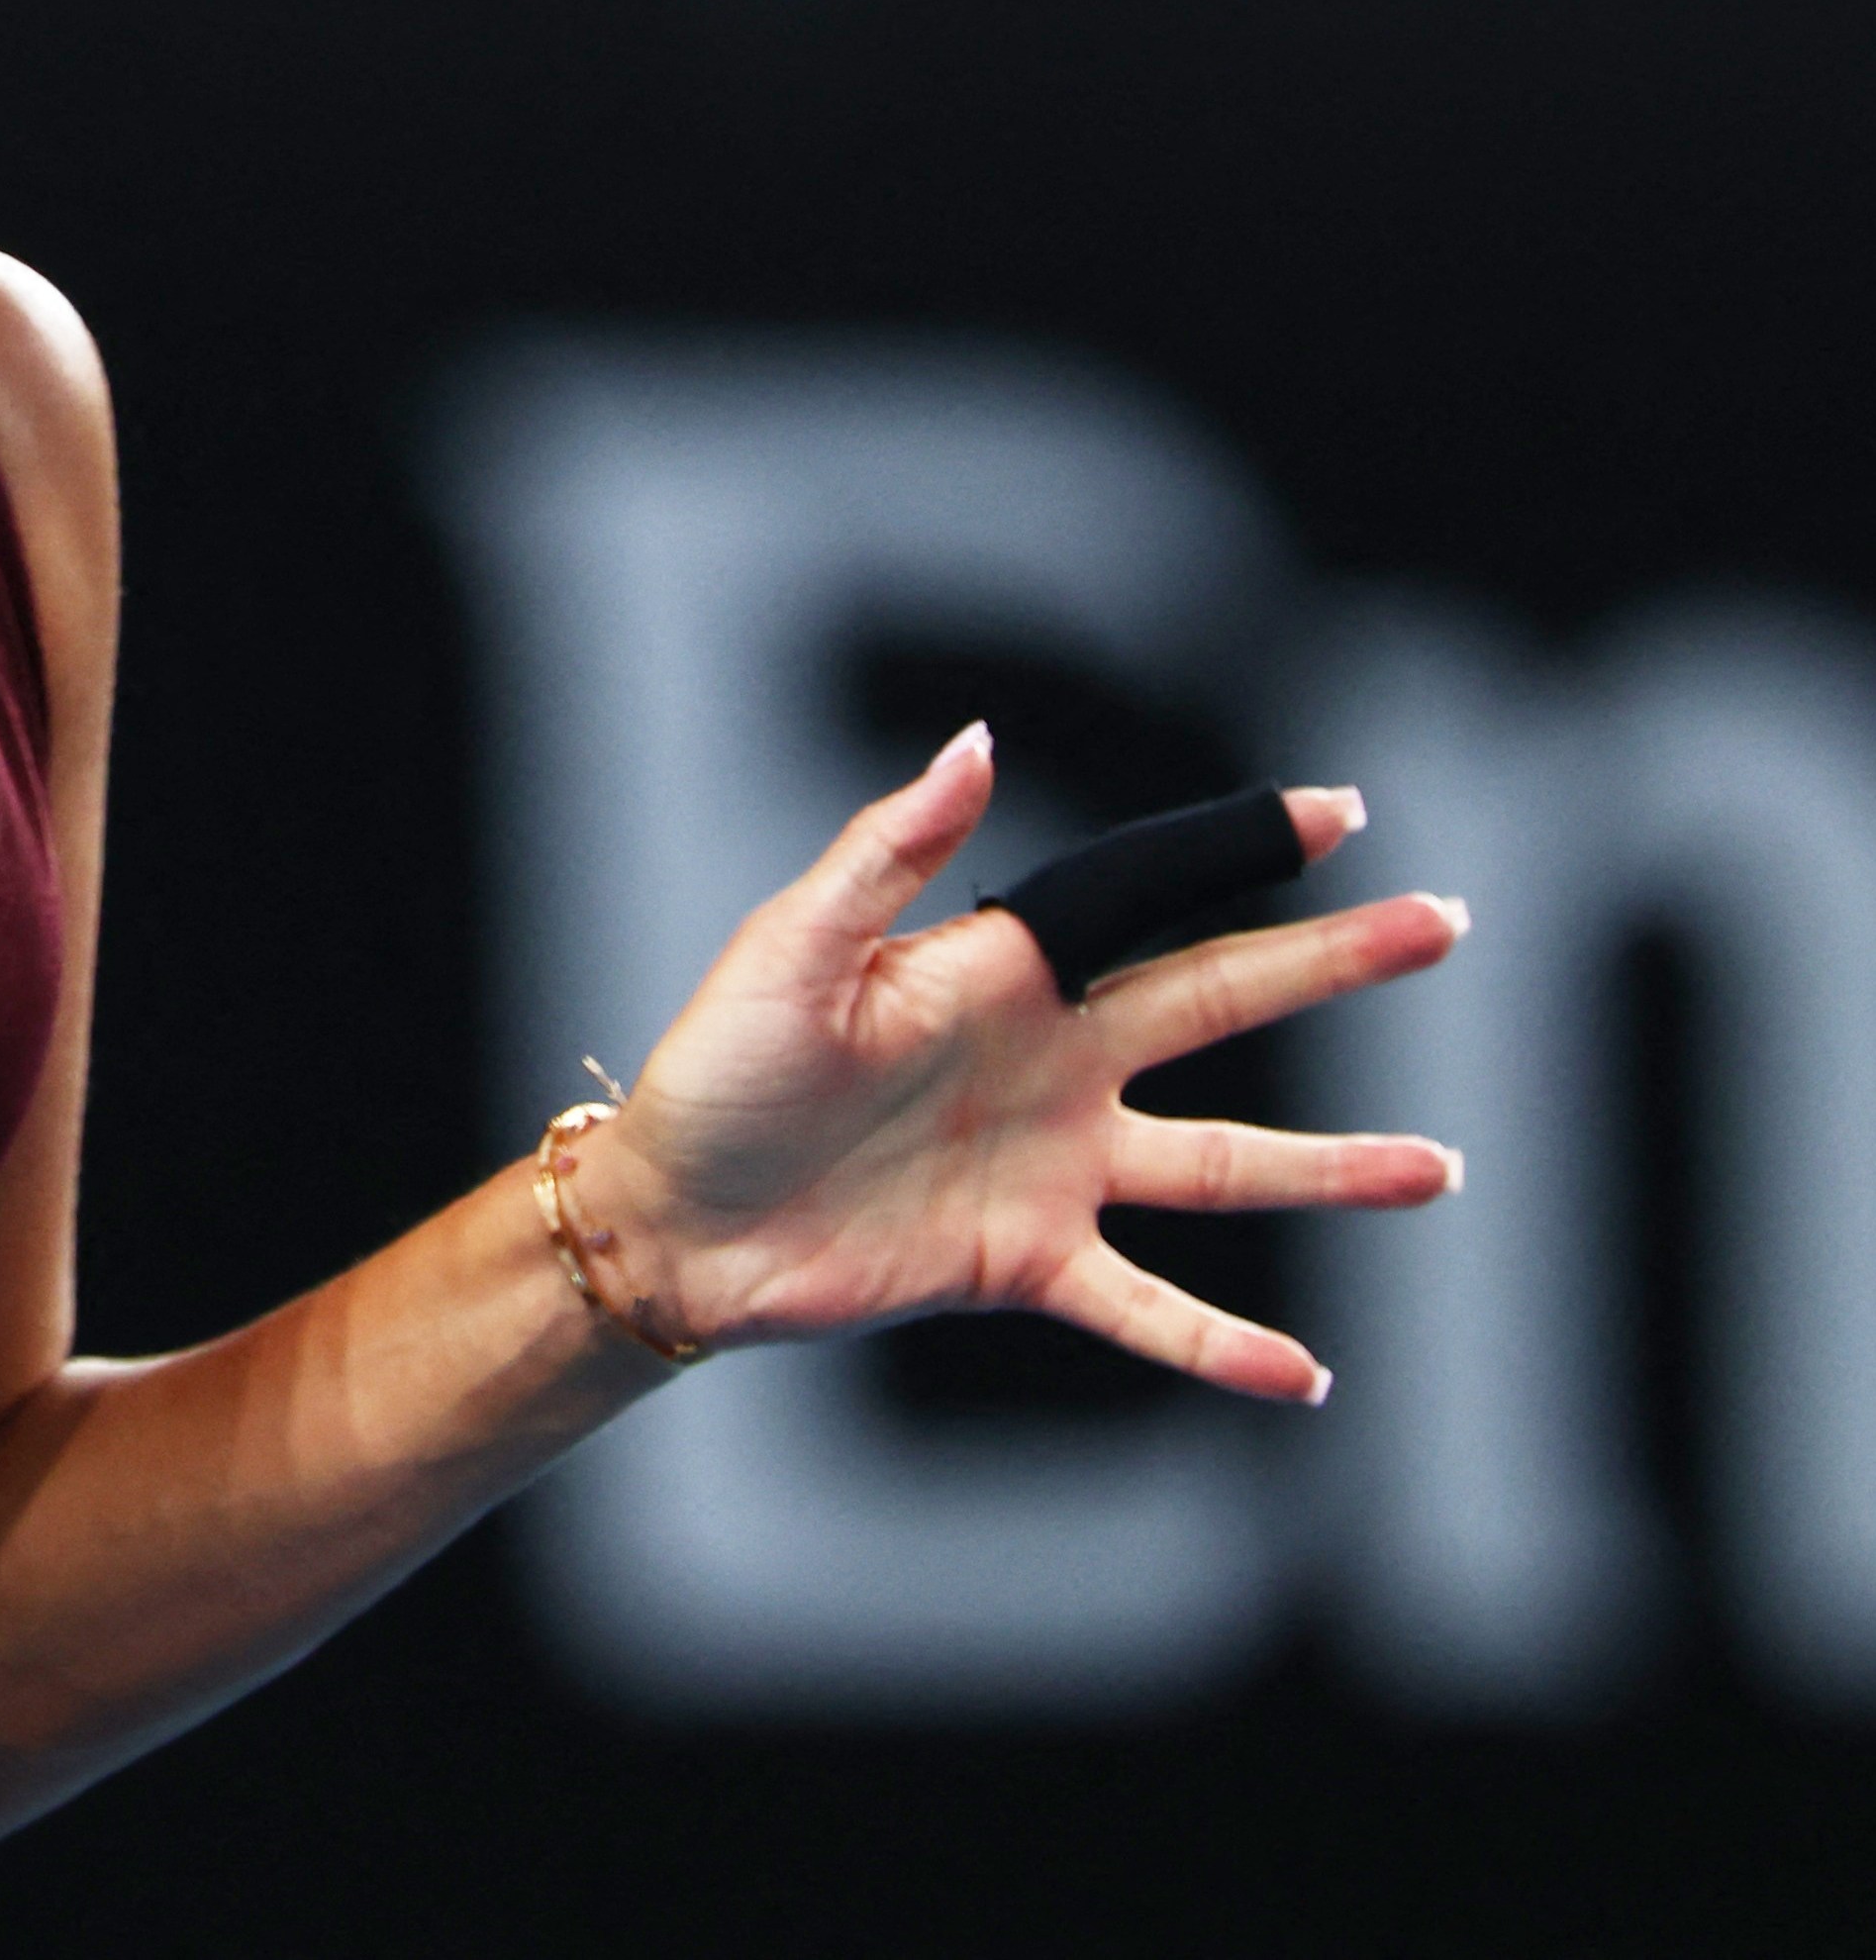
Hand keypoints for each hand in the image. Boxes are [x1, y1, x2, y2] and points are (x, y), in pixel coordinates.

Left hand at [572, 726, 1466, 1402]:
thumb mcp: (793, 949)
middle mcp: (1049, 1060)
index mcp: (1000, 969)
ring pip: (1223, 1163)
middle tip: (1445, 928)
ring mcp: (1050, 1165)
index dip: (1238, 851)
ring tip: (1438, 1170)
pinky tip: (1306, 1375)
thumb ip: (890, 851)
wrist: (670, 1217)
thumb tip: (977, 742)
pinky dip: (1221, 1344)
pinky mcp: (1022, 1261)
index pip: (1145, 892)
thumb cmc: (715, 1070)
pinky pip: (1144, 1306)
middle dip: (1333, 965)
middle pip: (1220, 1000)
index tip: (1342, 814)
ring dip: (1331, 1169)